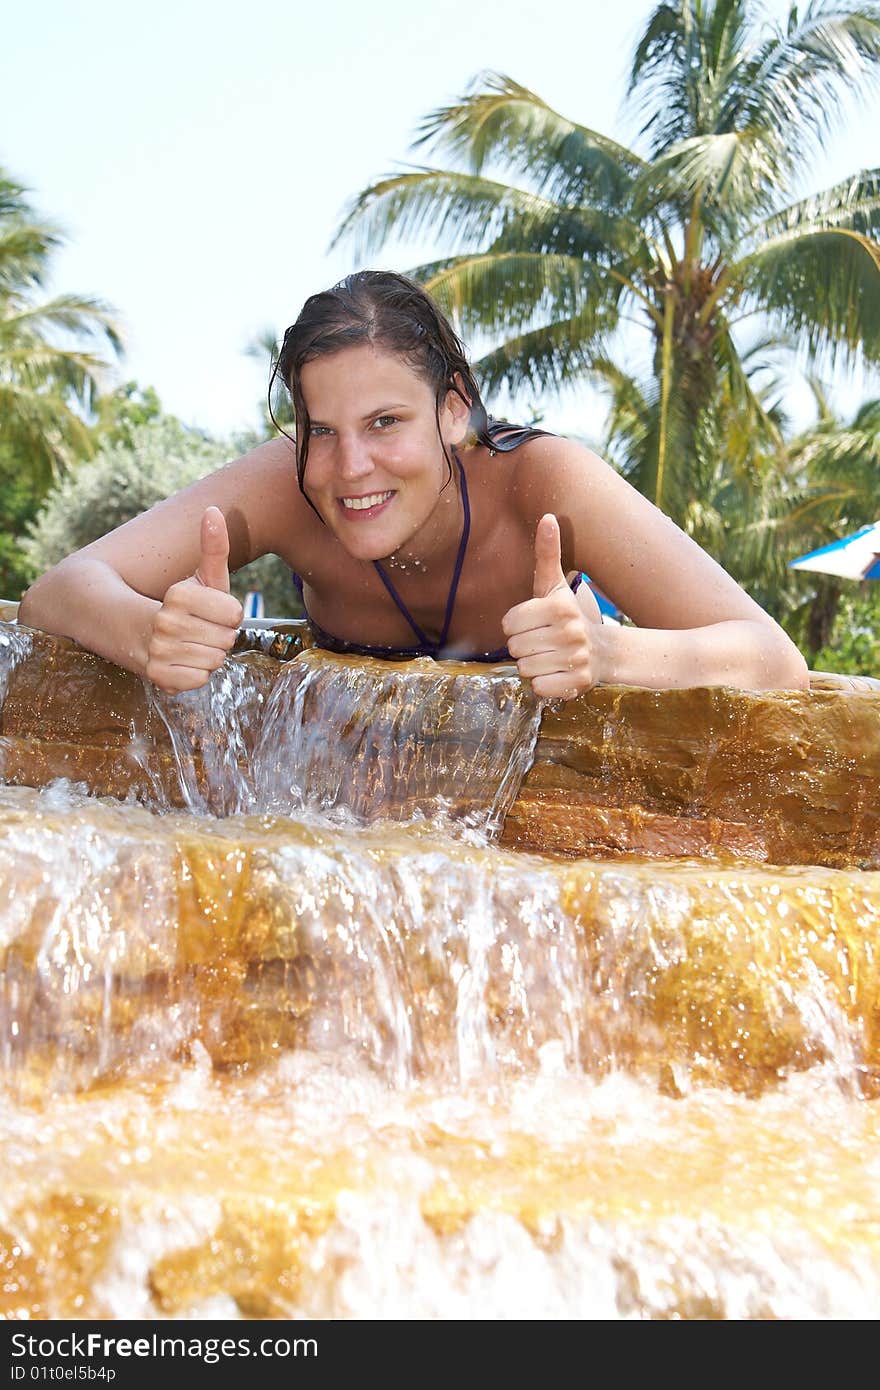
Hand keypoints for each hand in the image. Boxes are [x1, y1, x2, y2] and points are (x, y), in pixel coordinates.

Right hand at [145, 507, 243, 692]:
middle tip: (197, 628)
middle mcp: (165, 624)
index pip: (236, 614)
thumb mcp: (197, 575)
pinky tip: (180, 660)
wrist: (124, 624)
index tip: (207, 610)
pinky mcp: (156, 678)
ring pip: (215, 662)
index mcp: (178, 595)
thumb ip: (212, 546)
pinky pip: (200, 681)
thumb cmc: (175, 601)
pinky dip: (194, 674)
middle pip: (228, 640)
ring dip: (207, 654)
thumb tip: (214, 511)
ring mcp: (158, 653)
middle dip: (218, 634)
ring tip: (188, 643)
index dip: (226, 613)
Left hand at [501, 513, 601, 699]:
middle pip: (514, 648)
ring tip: (549, 656)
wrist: (604, 651)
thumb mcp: (555, 585)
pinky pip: (538, 688)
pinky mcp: (577, 684)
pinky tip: (556, 672)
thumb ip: (547, 553)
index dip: (515, 625)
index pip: (508, 623)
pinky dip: (543, 684)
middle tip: (542, 642)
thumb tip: (548, 516)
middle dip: (523, 646)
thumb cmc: (568, 615)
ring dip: (532, 665)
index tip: (533, 623)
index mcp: (560, 606)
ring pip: (524, 668)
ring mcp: (576, 658)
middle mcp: (570, 631)